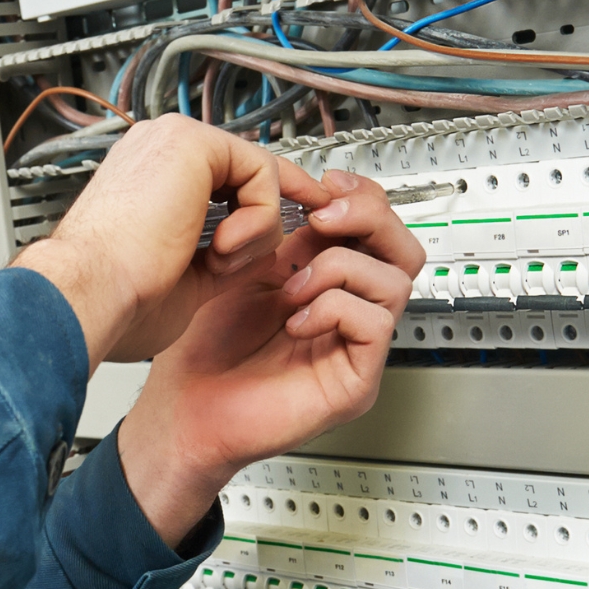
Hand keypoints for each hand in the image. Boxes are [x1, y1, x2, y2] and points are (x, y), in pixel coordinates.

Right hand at [14, 114, 327, 370]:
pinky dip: (257, 219)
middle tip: (275, 248)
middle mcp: (160, 150)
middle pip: (248, 170)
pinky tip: (221, 247)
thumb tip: (264, 253)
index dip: (267, 202)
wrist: (90, 293)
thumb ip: (227, 255)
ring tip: (218, 259)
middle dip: (272, 215)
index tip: (303, 219)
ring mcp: (174, 140)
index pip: (226, 176)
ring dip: (256, 229)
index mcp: (150, 178)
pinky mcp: (192, 142)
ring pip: (259, 173)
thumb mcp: (189, 276)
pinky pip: (262, 173)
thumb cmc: (117, 296)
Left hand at [113, 169, 423, 544]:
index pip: (379, 225)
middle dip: (369, 219)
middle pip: (405, 249)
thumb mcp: (243, 265)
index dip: (361, 196)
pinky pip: (376, 324)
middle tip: (322, 219)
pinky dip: (333, 309)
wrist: (184, 404)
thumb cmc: (204, 343)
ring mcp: (355, 345)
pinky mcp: (355, 381)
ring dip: (339, 267)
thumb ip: (281, 229)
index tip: (325, 185)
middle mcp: (349, 308)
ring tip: (291, 288)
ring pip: (396, 281)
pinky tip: (294, 322)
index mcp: (326, 275)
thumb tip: (309, 188)